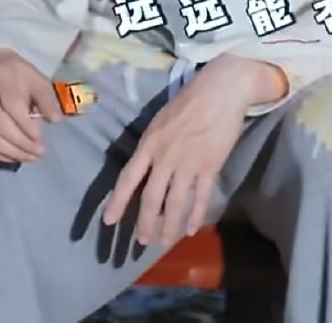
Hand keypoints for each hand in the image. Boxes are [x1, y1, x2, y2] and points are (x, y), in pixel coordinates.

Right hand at [0, 48, 58, 163]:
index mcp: (0, 77)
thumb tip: (55, 121)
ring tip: (29, 158)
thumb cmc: (16, 74)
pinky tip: (12, 158)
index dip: (28, 128)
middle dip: (21, 144)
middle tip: (39, 154)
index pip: (13, 108)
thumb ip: (46, 99)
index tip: (42, 141)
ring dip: (10, 153)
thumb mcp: (36, 78)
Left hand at [103, 56, 281, 247]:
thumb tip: (146, 168)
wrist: (222, 90)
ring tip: (165, 242)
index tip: (108, 222)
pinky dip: (195, 214)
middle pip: (151, 198)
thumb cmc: (190, 101)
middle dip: (145, 223)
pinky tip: (191, 229)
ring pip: (175, 203)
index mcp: (149, 144)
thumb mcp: (160, 121)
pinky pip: (200, 196)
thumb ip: (153, 145)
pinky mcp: (210, 166)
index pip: (128, 179)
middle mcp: (165, 158)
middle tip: (141, 242)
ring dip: (169, 225)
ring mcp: (188, 163)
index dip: (117, 202)